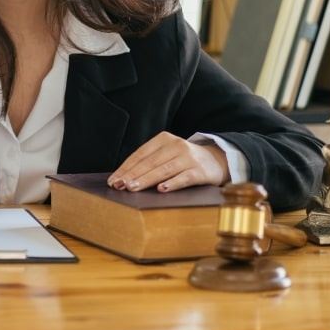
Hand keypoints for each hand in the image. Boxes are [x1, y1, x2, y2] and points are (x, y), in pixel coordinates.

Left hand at [107, 131, 230, 192]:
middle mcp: (176, 146)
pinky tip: (161, 189)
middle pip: (150, 162)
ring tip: (133, 188)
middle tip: (119, 186)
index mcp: (164, 139)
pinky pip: (184, 177)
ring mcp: (189, 158)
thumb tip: (123, 178)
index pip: (140, 154)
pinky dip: (172, 183)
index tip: (113, 180)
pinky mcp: (200, 171)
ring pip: (164, 170)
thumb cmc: (184, 160)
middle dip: (132, 175)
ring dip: (146, 180)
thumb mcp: (166, 155)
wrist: (216, 160)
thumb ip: (149, 163)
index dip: (125, 168)